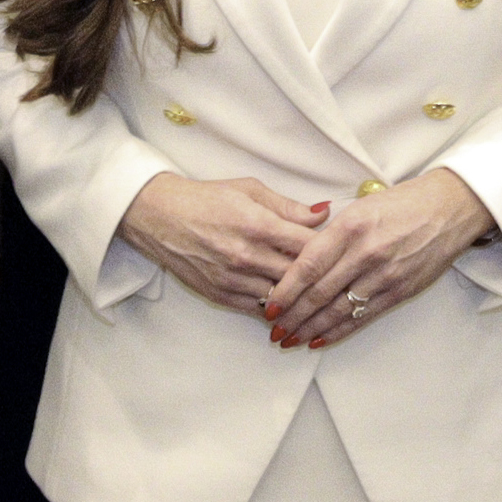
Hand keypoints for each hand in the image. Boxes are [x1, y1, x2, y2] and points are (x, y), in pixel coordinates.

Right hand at [115, 173, 328, 317]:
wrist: (161, 217)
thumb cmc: (206, 199)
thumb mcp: (249, 190)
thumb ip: (289, 207)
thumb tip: (323, 213)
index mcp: (258, 224)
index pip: (308, 245)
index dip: (329, 249)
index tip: (340, 250)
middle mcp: (247, 255)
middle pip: (299, 275)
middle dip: (319, 277)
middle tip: (336, 276)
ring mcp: (233, 279)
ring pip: (282, 298)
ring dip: (300, 298)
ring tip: (317, 296)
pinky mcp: (220, 295)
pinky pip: (259, 310)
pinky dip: (277, 309)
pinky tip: (289, 305)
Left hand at [264, 171, 495, 347]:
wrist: (450, 209)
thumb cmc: (403, 203)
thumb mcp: (360, 206)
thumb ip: (331, 233)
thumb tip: (299, 259)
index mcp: (351, 226)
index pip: (308, 264)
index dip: (285, 290)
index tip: (268, 305)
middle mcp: (366, 252)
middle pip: (319, 292)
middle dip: (292, 316)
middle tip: (274, 330)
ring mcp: (384, 275)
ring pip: (338, 310)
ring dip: (311, 329)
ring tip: (291, 339)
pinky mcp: (400, 291)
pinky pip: (362, 317)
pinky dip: (339, 331)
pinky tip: (321, 340)